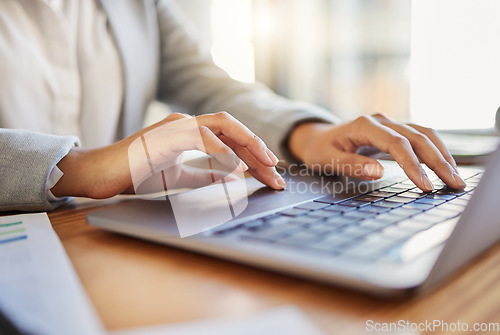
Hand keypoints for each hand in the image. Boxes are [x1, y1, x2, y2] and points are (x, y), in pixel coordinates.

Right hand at [51, 112, 286, 197]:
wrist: (101, 174)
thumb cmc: (136, 173)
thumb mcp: (180, 177)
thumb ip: (206, 174)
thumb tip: (234, 177)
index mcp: (190, 132)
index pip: (230, 138)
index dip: (254, 153)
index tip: (271, 172)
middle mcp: (186, 123)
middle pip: (232, 129)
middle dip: (258, 148)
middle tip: (277, 170)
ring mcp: (177, 126)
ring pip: (222, 126)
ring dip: (247, 145)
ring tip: (266, 165)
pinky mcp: (167, 134)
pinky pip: (201, 139)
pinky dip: (222, 152)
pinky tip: (237, 167)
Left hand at [287, 113, 465, 191]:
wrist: (317, 137)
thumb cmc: (321, 150)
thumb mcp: (327, 160)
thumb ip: (351, 166)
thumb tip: (378, 172)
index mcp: (364, 126)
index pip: (397, 144)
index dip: (413, 164)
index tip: (425, 185)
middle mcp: (381, 121)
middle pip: (417, 137)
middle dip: (438, 161)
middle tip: (454, 184)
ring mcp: (390, 123)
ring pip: (424, 134)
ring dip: (442, 154)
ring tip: (456, 178)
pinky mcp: (395, 130)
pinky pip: (421, 136)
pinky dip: (436, 150)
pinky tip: (446, 166)